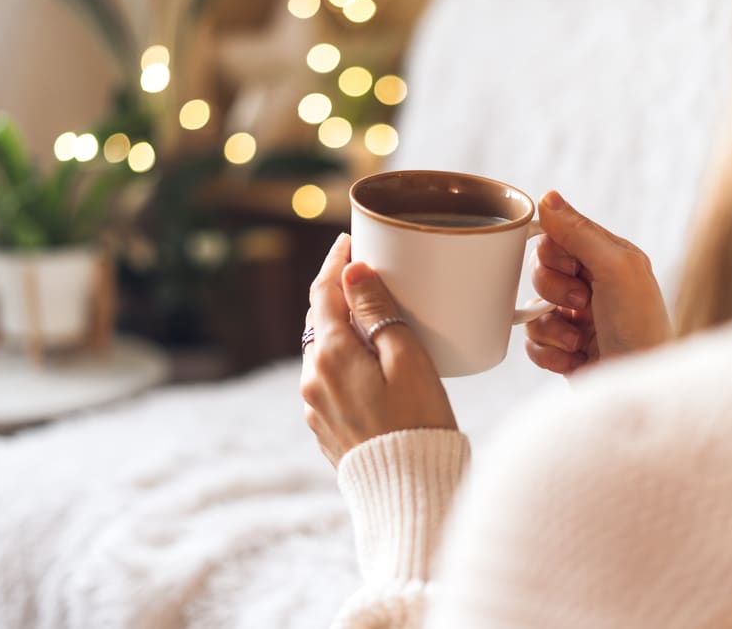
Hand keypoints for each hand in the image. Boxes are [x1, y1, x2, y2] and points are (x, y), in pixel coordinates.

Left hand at [300, 234, 456, 466]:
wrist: (408, 489)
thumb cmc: (419, 422)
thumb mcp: (407, 359)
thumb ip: (378, 312)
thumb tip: (352, 271)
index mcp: (330, 355)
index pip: (323, 292)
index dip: (335, 262)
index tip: (347, 241)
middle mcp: (312, 378)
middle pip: (319, 320)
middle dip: (337, 294)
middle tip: (363, 273)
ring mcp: (314, 405)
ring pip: (321, 351)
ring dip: (339, 330)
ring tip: (370, 318)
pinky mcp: (323, 427)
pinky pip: (327, 379)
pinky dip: (342, 361)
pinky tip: (366, 363)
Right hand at [525, 191, 671, 374]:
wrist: (641, 385)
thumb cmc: (641, 327)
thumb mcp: (616, 267)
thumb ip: (579, 232)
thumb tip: (547, 196)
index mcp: (607, 258)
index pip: (557, 237)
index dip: (555, 254)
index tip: (575, 269)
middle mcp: (591, 285)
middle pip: (538, 270)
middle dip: (553, 291)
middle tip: (583, 304)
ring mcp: (576, 319)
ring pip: (532, 309)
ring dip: (552, 328)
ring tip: (579, 341)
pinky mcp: (564, 350)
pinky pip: (531, 342)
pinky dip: (549, 354)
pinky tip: (575, 360)